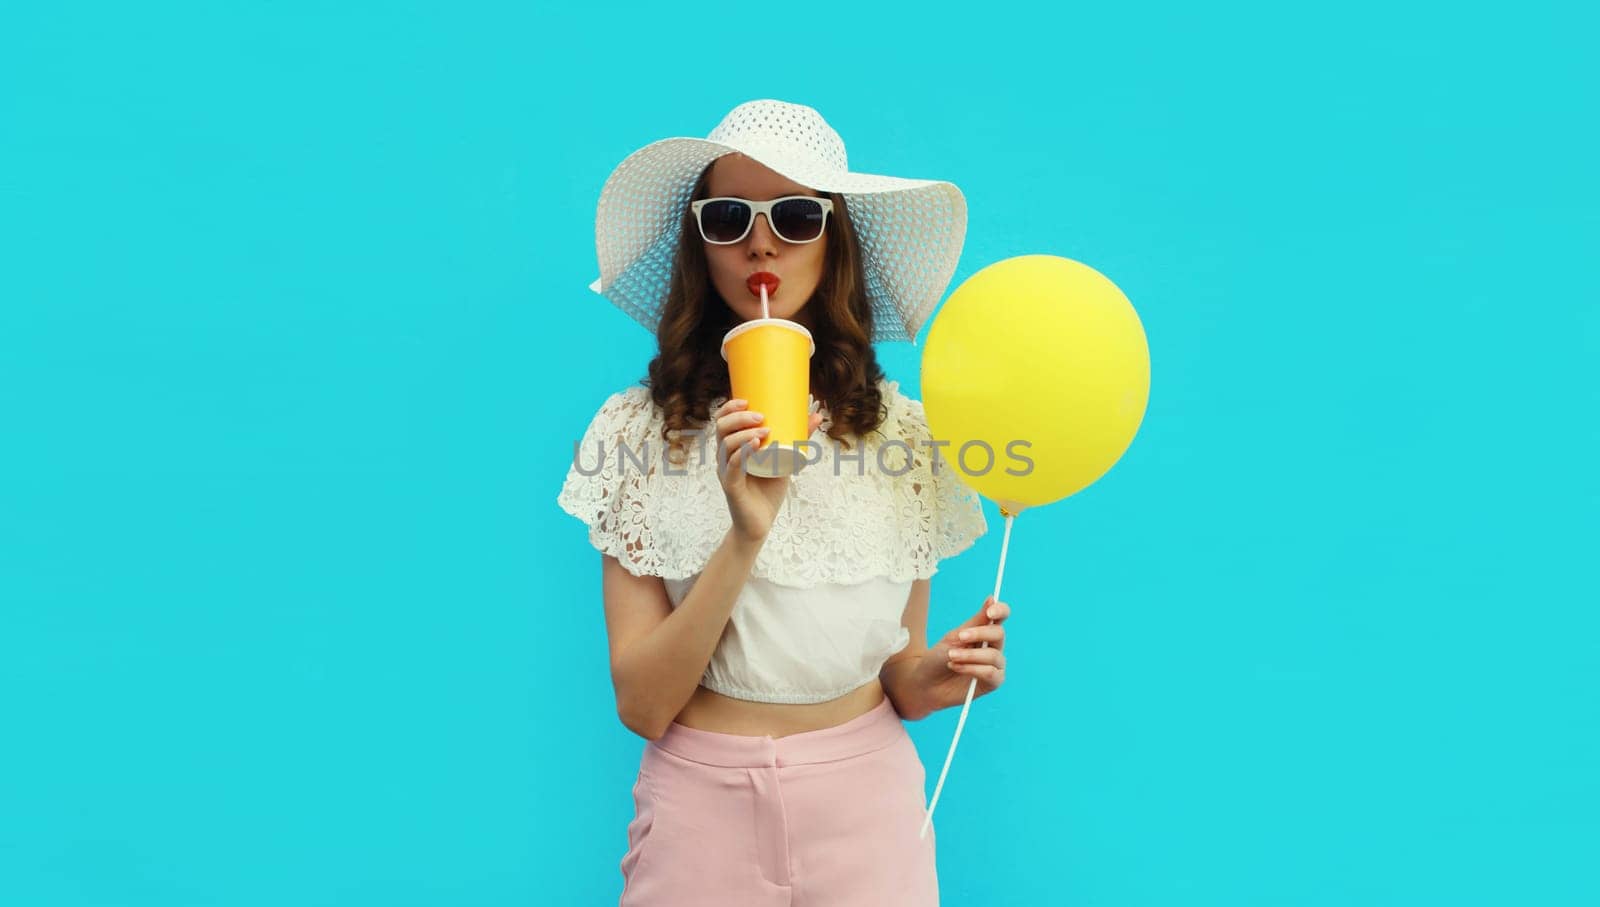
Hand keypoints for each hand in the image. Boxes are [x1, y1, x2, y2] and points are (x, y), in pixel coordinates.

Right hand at [713, 397, 824, 543]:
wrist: (760, 524)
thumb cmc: (769, 490)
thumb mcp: (785, 459)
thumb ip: (798, 438)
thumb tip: (817, 414)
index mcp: (731, 448)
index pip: (722, 421)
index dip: (730, 407)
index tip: (747, 399)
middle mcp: (724, 457)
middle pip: (721, 429)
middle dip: (739, 417)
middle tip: (761, 416)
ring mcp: (725, 472)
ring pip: (726, 445)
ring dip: (744, 433)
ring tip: (764, 430)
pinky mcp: (731, 487)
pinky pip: (732, 467)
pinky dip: (743, 453)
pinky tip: (754, 445)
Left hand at [905, 596, 1009, 711]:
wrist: (925, 683)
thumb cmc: (938, 658)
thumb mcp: (955, 636)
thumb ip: (976, 621)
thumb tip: (991, 598)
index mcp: (984, 631)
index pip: (1001, 616)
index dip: (1001, 611)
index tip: (990, 612)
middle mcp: (993, 647)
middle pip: (999, 633)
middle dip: (979, 634)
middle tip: (960, 636)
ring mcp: (995, 665)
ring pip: (994, 656)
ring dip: (970, 655)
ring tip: (952, 657)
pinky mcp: (992, 682)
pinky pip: (991, 673)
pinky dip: (973, 669)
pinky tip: (957, 667)